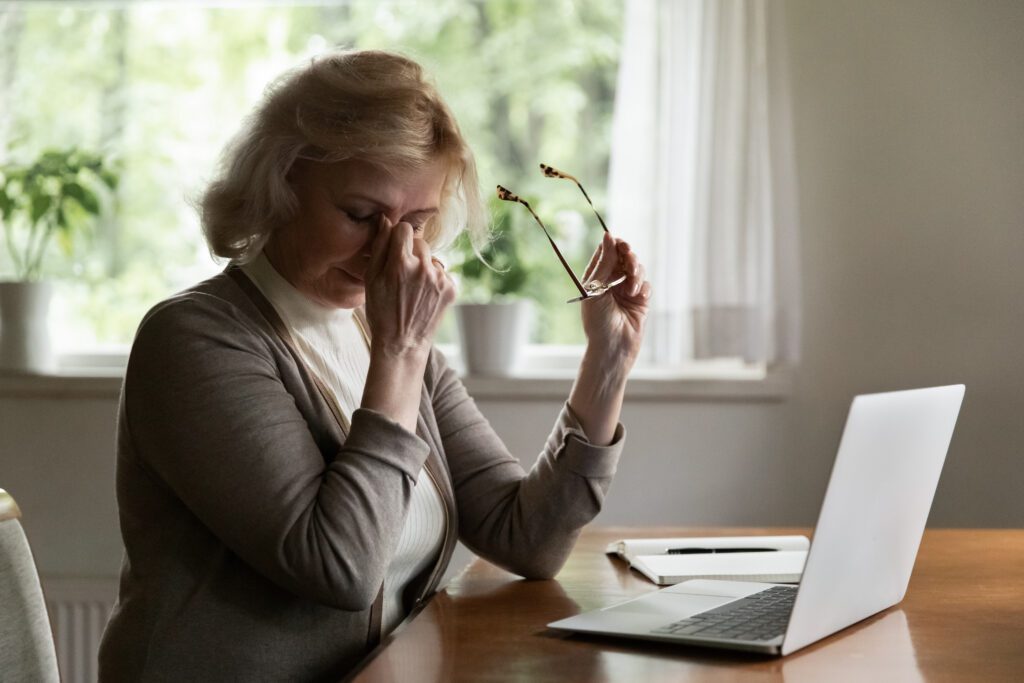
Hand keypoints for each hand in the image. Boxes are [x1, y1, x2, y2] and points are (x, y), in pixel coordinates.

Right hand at [363, 216, 455, 359]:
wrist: (402, 343)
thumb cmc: (380, 310)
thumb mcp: (371, 279)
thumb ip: (379, 246)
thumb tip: (385, 220)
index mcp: (400, 264)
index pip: (404, 229)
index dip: (398, 237)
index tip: (394, 249)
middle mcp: (423, 269)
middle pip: (420, 242)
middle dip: (411, 253)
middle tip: (401, 275)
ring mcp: (440, 279)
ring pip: (432, 259)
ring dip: (424, 267)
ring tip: (412, 289)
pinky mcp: (451, 289)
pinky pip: (442, 273)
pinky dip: (434, 281)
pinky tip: (424, 297)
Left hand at [579, 232, 651, 371]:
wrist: (612, 347)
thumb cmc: (598, 321)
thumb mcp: (595, 289)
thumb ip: (604, 262)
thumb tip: (608, 235)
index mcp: (596, 276)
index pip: (606, 251)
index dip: (614, 244)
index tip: (619, 244)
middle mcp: (611, 281)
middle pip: (624, 256)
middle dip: (629, 256)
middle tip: (628, 260)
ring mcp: (627, 290)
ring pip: (638, 268)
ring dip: (636, 273)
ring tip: (631, 288)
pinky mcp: (641, 300)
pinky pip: (646, 284)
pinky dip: (643, 287)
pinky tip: (638, 296)